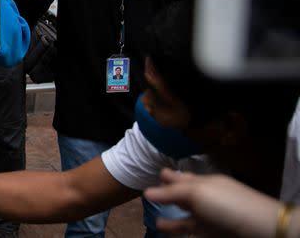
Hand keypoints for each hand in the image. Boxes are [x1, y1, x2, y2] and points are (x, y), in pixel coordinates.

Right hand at [144, 169, 280, 237]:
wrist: (260, 229)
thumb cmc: (228, 205)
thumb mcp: (198, 192)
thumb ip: (172, 192)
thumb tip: (145, 192)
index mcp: (205, 182)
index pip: (183, 177)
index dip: (169, 176)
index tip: (156, 174)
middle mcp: (207, 198)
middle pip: (184, 194)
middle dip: (169, 193)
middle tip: (151, 193)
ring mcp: (210, 217)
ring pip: (186, 215)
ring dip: (171, 215)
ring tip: (155, 217)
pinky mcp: (211, 233)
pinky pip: (190, 230)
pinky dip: (177, 228)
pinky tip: (165, 227)